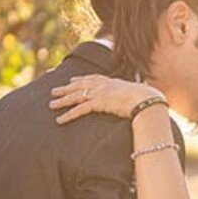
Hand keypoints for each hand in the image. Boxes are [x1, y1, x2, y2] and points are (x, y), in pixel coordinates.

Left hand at [50, 74, 164, 123]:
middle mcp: (103, 86)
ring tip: (51, 104)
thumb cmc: (146, 99)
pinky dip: (68, 115)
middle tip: (54, 90)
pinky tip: (60, 119)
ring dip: (62, 101)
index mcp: (112, 82)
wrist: (146, 100)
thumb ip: (133, 95)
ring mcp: (99, 94)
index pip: (92, 79)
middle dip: (66, 88)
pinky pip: (79, 110)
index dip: (81, 79)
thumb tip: (141, 98)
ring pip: (75, 96)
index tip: (72, 80)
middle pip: (79, 86)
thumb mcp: (138, 93)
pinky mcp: (97, 103)